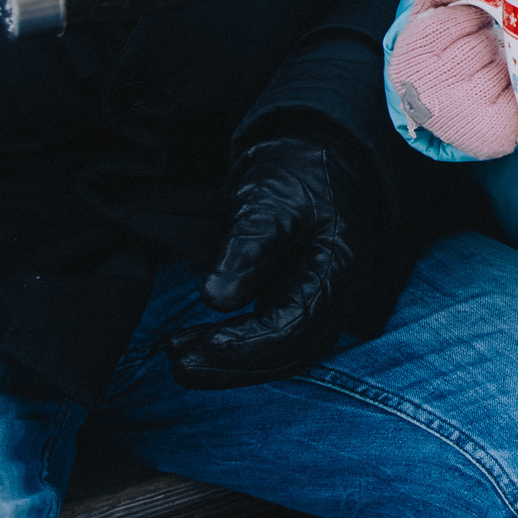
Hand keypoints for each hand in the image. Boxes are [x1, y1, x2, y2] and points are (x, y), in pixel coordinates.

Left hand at [168, 130, 389, 389]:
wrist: (328, 152)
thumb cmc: (303, 170)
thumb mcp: (270, 199)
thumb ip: (245, 249)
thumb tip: (216, 299)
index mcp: (337, 272)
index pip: (294, 326)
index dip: (249, 344)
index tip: (205, 344)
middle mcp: (338, 297)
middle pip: (288, 352)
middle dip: (232, 365)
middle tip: (178, 363)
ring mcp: (325, 302)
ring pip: (281, 354)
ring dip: (231, 364)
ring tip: (178, 357)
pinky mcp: (305, 301)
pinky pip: (276, 340)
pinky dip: (239, 349)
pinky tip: (201, 342)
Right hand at [388, 0, 517, 158]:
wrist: (437, 105)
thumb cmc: (438, 50)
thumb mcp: (431, 10)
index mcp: (413, 55)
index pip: (464, 16)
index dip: (471, 18)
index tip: (462, 30)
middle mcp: (430, 91)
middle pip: (486, 43)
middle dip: (489, 41)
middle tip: (475, 55)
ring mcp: (461, 116)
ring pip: (507, 66)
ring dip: (506, 64)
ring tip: (485, 73)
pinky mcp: (490, 134)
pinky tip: (502, 93)